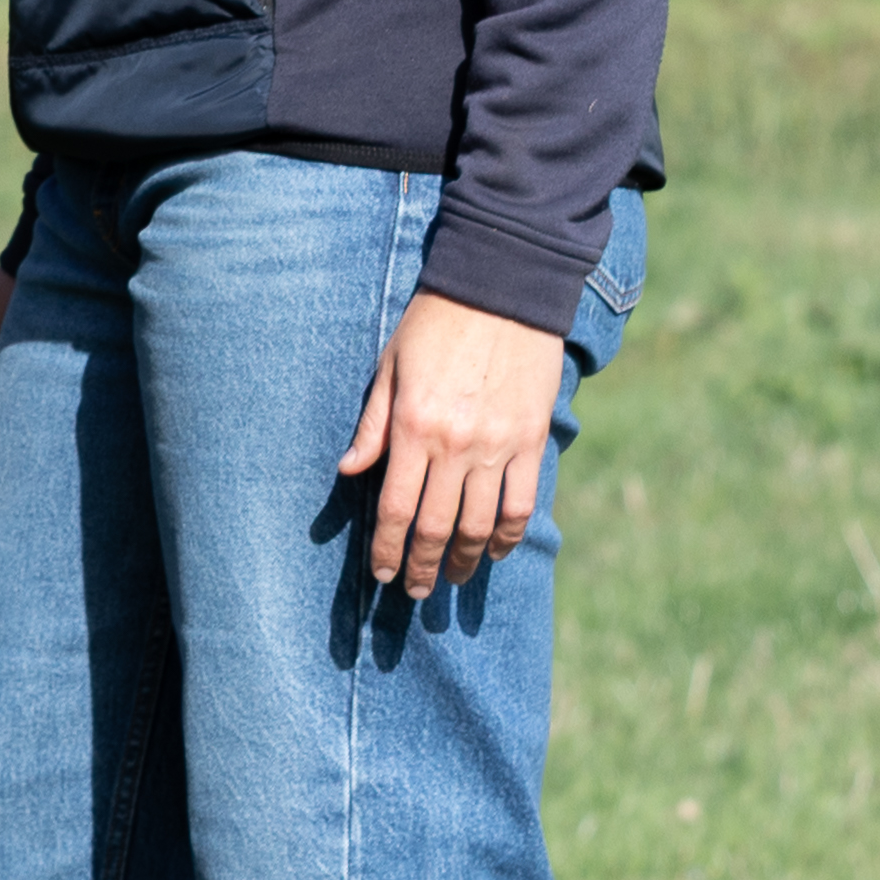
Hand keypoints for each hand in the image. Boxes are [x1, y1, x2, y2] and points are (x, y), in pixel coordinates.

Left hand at [337, 288, 566, 598]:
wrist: (500, 289)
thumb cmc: (433, 324)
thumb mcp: (389, 368)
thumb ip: (372, 426)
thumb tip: (348, 470)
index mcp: (413, 428)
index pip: (395, 509)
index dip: (387, 549)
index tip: (383, 574)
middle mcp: (454, 446)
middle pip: (435, 526)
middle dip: (421, 566)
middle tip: (414, 590)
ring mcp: (497, 447)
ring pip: (480, 525)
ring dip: (463, 560)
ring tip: (452, 578)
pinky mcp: (531, 441)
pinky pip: (521, 504)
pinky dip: (509, 536)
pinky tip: (495, 551)